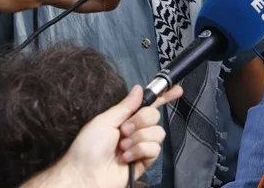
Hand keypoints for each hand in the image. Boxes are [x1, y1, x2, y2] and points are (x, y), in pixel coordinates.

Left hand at [58, 84, 182, 187]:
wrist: (85, 174)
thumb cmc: (88, 147)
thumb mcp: (104, 121)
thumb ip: (126, 106)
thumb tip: (140, 88)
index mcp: (125, 119)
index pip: (148, 105)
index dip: (163, 97)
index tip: (177, 90)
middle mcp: (136, 130)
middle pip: (155, 116)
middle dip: (141, 121)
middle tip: (124, 131)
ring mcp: (141, 146)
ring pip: (158, 132)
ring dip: (139, 138)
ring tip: (123, 147)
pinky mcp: (145, 161)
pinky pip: (155, 149)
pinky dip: (140, 151)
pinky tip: (127, 158)